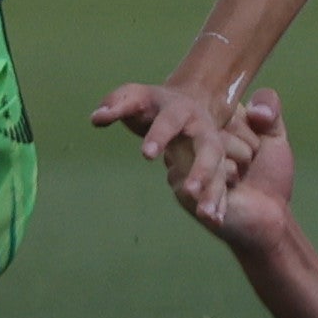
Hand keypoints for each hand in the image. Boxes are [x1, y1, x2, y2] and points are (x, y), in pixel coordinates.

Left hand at [90, 74, 244, 203]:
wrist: (185, 104)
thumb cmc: (152, 104)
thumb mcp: (133, 96)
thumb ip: (115, 105)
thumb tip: (96, 118)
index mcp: (180, 108)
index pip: (170, 121)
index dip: (159, 136)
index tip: (146, 155)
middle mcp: (202, 128)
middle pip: (209, 147)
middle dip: (202, 169)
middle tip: (190, 191)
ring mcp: (213, 148)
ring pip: (220, 170)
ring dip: (214, 192)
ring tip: (206, 216)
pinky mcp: (216, 165)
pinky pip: (222, 185)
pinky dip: (219, 203)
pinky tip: (215, 221)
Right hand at [160, 89, 299, 256]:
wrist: (269, 216)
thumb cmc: (269, 176)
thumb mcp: (274, 135)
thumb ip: (269, 108)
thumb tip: (254, 109)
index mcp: (210, 125)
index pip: (228, 112)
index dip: (250, 135)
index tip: (255, 153)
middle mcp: (192, 142)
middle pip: (220, 129)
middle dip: (245, 152)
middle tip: (247, 171)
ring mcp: (184, 165)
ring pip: (214, 149)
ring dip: (237, 170)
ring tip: (239, 183)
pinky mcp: (183, 189)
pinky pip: (208, 174)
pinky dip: (227, 187)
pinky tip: (233, 196)